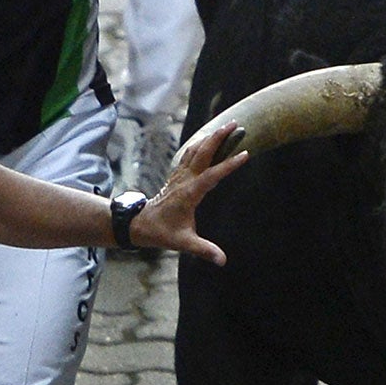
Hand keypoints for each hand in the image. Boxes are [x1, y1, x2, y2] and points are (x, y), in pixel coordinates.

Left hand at [129, 122, 246, 263]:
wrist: (140, 224)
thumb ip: (204, 250)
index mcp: (189, 193)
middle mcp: (184, 180)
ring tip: (225, 126)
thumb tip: (222, 260)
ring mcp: (179, 176)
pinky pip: (190, 154)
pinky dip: (200, 144)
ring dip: (210, 137)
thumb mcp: (183, 243)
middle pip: (202, 153)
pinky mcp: (177, 176)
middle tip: (236, 124)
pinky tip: (208, 140)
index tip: (245, 154)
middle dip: (219, 137)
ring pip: (195, 150)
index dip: (229, 165)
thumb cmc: (162, 232)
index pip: (212, 175)